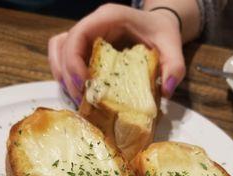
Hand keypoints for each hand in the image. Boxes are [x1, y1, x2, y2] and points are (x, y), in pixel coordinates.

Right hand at [48, 3, 184, 105]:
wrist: (158, 26)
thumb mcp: (172, 46)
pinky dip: (66, 76)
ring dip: (63, 76)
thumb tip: (167, 91)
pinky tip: (79, 93)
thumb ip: (174, 66)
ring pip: (58, 51)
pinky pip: (64, 58)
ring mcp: (86, 36)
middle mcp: (92, 25)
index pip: (79, 34)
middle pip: (63, 46)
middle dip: (68, 76)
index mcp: (108, 18)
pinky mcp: (85, 48)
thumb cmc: (162, 33)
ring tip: (78, 99)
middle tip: (82, 101)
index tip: (83, 85)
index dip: (73, 60)